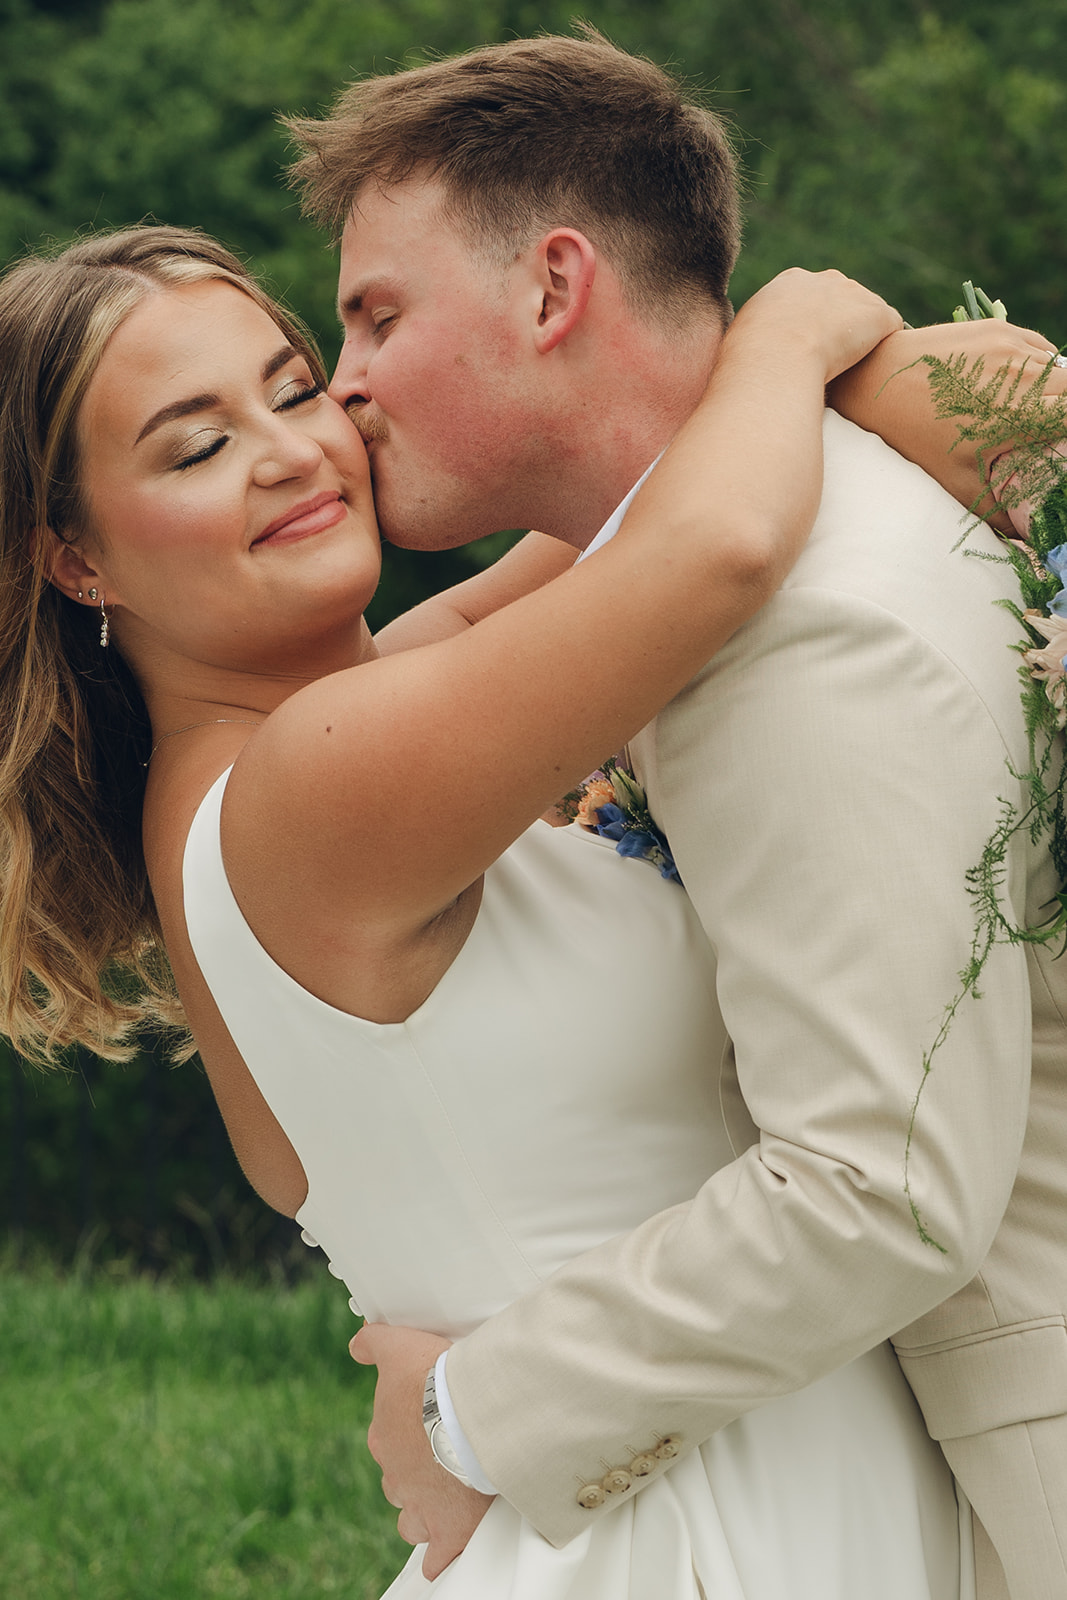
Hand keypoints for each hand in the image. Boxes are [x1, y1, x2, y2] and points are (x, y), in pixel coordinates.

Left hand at [350, 1322, 493, 1579]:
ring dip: (424, 1510)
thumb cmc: (435, 1376)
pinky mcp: (449, 1529)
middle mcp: (396, 1475)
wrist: (469, 1410)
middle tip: (441, 1456)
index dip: (405, 1433)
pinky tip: (446, 1551)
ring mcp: (421, 1504)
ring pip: (411, 1518)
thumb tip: (357, 1342)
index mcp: (384, 1437)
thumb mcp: (397, 1345)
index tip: (425, 1424)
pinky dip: (442, 1555)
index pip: (385, 1440)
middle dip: (414, 1473)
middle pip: (398, 1481)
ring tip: (446, 1497)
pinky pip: (438, 1555)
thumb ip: (373, 1342)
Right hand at [730, 268, 904, 384]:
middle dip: (842, 327)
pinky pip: (891, 329)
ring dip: (865, 339)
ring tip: (854, 370)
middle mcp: (826, 280)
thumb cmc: (750, 359)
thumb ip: (756, 337)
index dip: (812, 326)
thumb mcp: (743, 339)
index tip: (808, 351)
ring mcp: (855, 295)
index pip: (811, 299)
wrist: (777, 358)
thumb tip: (749, 354)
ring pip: (868, 315)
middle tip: (833, 362)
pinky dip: (886, 348)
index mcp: (790, 283)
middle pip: (844, 301)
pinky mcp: (879, 314)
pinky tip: (876, 368)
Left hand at [828, 320, 1066, 528]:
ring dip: (1056, 388)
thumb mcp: (957, 483)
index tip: (1062, 446)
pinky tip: (1023, 386)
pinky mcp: (997, 329)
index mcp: (1020, 413)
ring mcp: (1010, 346)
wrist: (874, 383)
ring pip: (1058, 366)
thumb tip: (1027, 537)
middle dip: (1066, 411)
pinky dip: (1038, 366)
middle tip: (1051, 433)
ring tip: (1036, 412)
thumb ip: (999, 512)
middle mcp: (1022, 374)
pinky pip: (1036, 347)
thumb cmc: (914, 439)